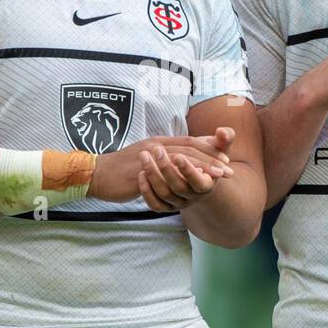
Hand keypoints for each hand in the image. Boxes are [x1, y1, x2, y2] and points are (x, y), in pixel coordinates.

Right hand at [90, 135, 232, 202]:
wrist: (98, 174)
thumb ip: (164, 157)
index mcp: (159, 142)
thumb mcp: (146, 159)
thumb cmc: (123, 169)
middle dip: (211, 158)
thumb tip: (180, 161)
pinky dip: (182, 177)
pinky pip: (166, 173)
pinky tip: (193, 185)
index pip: (189, 141)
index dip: (208, 149)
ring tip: (218, 176)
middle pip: (190, 148)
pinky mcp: (143, 170)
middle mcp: (156, 145)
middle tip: (228, 169)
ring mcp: (149, 156)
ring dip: (202, 167)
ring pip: (182, 158)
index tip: (225, 158)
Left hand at [137, 146, 221, 211]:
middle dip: (166, 168)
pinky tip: (141, 173)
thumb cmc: (206, 158)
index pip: (199, 182)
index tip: (178, 155)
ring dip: (153, 175)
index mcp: (207, 184)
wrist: (193, 175)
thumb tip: (222, 131)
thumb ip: (224, 139)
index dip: (189, 170)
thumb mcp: (217, 149)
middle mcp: (193, 197)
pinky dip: (146, 190)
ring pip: (164, 194)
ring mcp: (178, 203)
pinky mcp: (164, 206)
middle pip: (179, 188)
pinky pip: (154, 204)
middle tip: (156, 149)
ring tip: (144, 155)